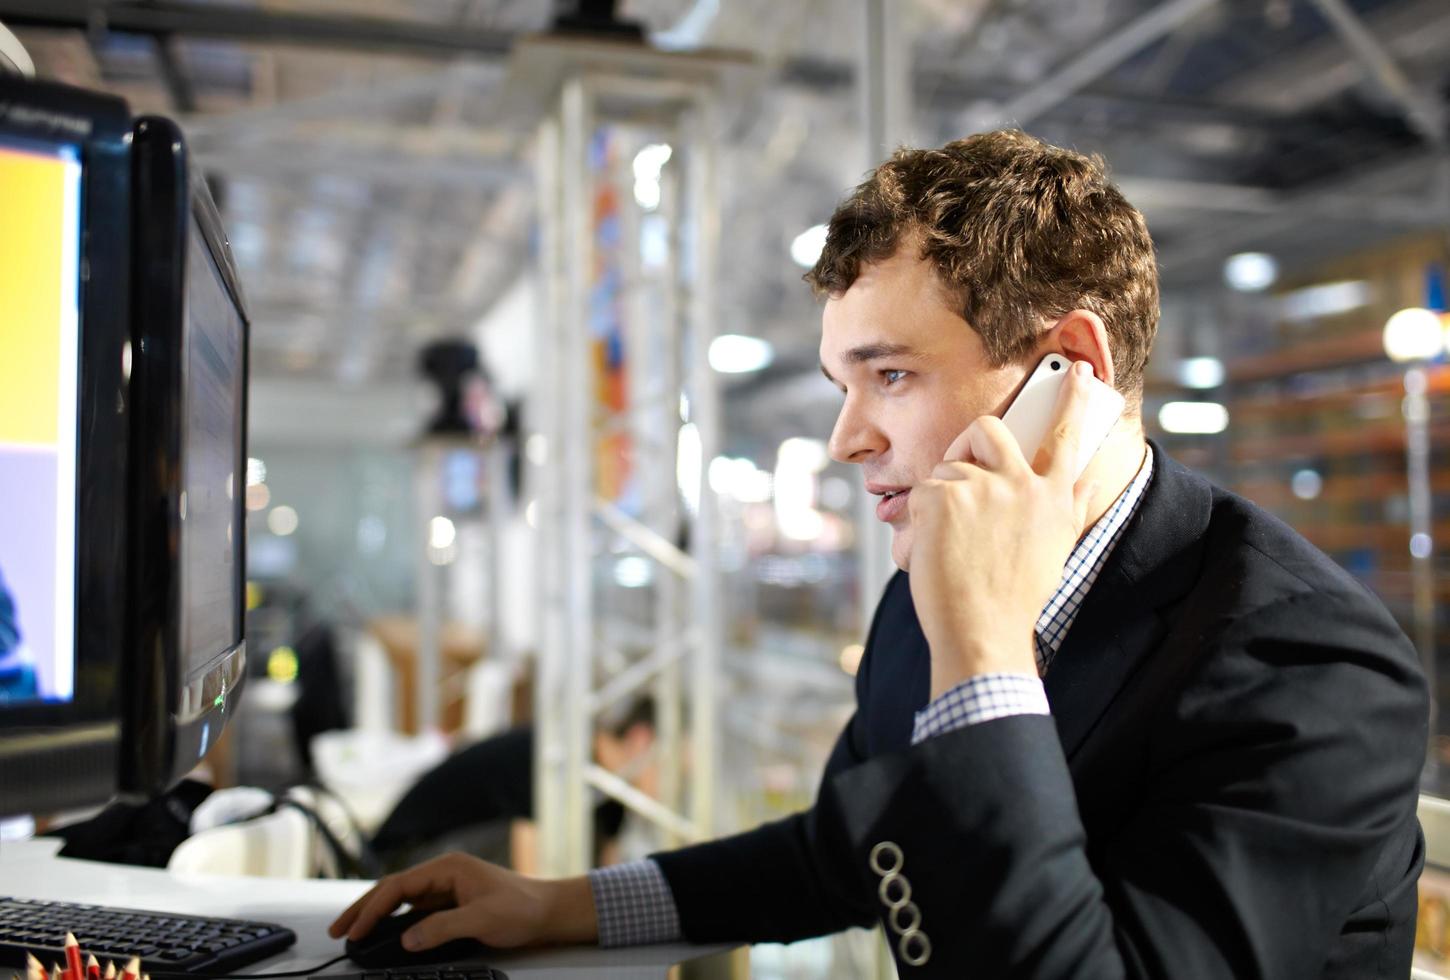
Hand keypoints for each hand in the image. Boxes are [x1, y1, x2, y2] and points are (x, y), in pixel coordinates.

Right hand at [327, 853, 598, 950]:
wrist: (549, 912)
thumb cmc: (522, 908)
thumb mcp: (481, 919)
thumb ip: (442, 928)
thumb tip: (407, 939)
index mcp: (448, 867)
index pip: (399, 886)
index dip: (373, 908)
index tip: (355, 930)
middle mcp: (444, 874)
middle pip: (393, 889)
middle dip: (364, 909)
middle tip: (338, 930)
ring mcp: (447, 888)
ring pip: (402, 901)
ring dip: (377, 916)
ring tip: (352, 932)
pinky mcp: (452, 903)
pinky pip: (416, 911)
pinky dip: (396, 922)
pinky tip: (384, 934)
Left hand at [908, 361, 1099, 697]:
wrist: (983, 631)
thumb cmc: (1012, 600)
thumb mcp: (1054, 551)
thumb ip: (1068, 510)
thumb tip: (1088, 482)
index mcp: (1052, 498)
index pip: (1066, 438)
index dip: (1074, 402)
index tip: (1081, 374)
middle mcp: (1021, 484)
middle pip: (989, 430)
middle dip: (970, 442)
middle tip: (963, 474)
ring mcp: (981, 484)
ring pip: (946, 470)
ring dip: (941, 503)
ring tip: (952, 547)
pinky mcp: (943, 492)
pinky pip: (920, 492)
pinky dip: (919, 521)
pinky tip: (934, 551)